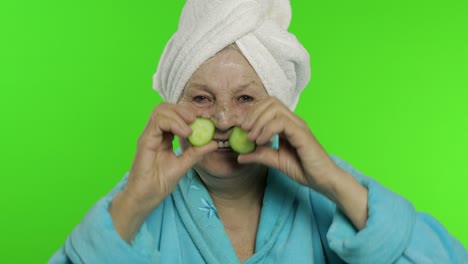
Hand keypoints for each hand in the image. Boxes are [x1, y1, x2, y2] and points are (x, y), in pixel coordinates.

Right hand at [109, 103, 216, 241]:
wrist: (146, 197)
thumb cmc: (160, 183)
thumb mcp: (184, 165)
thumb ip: (197, 152)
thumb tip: (214, 143)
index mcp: (162, 137)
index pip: (172, 114)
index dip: (188, 112)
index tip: (203, 117)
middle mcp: (154, 133)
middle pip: (166, 108)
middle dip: (183, 109)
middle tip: (198, 118)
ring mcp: (148, 136)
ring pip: (161, 111)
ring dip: (179, 115)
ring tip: (191, 129)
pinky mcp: (145, 141)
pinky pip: (157, 122)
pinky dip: (173, 123)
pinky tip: (185, 133)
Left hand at [238, 96, 367, 228]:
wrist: (323, 180)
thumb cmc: (304, 169)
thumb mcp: (276, 161)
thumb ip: (259, 156)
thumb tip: (240, 156)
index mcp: (287, 124)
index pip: (268, 106)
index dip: (253, 113)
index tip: (241, 127)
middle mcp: (294, 121)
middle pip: (270, 102)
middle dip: (253, 113)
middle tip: (243, 129)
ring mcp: (299, 125)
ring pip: (275, 109)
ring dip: (258, 121)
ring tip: (252, 137)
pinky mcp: (302, 134)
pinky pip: (281, 122)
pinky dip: (267, 129)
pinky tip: (261, 141)